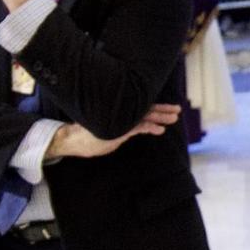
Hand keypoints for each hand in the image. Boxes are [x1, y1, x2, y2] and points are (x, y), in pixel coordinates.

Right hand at [47, 103, 182, 160]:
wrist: (71, 140)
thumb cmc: (89, 138)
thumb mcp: (111, 133)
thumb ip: (123, 130)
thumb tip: (134, 130)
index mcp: (122, 115)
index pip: (143, 110)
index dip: (157, 109)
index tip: (171, 109)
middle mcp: (122, 115)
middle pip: (146, 110)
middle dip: (164, 110)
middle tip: (178, 109)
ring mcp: (119, 121)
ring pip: (144, 116)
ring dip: (160, 117)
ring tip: (174, 118)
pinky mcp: (116, 130)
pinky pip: (136, 127)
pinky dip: (149, 128)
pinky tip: (159, 130)